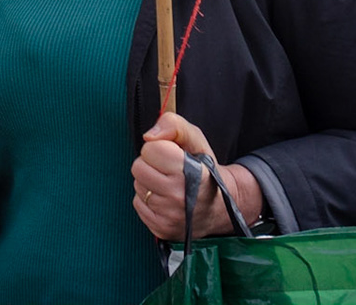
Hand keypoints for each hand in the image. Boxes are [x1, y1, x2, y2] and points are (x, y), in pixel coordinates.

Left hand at [132, 112, 258, 240]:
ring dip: (149, 182)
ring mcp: (170, 216)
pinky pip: (138, 204)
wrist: (217, 206)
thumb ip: (173, 125)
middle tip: (167, 169)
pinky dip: (147, 200)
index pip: (150, 149)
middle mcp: (180, 196)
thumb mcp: (195, 139)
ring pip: (138, 186)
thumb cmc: (204, 168)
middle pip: (138, 167)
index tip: (172, 154)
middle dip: (150, 164)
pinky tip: (164, 199)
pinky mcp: (161, 229)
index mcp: (191, 171)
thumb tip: (148, 136)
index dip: (159, 148)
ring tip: (168, 184)